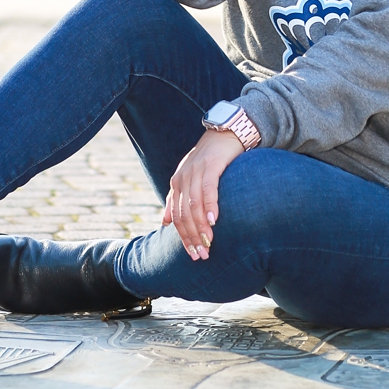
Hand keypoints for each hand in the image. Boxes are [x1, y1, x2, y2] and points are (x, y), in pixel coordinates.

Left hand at [161, 128, 242, 258]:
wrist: (224, 133)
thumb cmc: (210, 159)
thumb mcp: (190, 178)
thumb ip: (176, 199)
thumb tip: (164, 223)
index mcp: (176, 183)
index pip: (176, 218)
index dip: (183, 238)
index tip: (193, 255)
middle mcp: (182, 178)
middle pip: (183, 214)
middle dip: (192, 237)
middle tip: (203, 254)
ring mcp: (196, 171)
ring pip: (194, 205)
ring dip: (201, 227)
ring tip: (209, 242)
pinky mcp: (211, 165)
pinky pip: (208, 189)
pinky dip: (210, 206)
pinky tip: (213, 220)